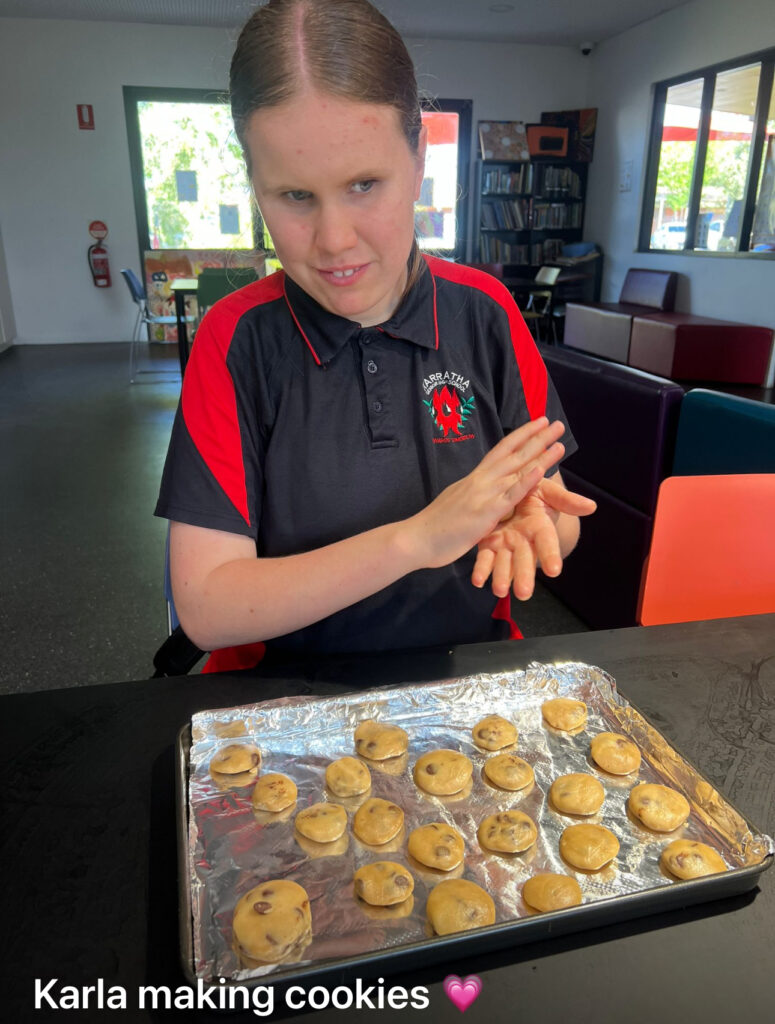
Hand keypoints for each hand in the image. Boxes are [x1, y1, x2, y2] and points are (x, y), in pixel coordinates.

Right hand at [406, 417, 566, 570]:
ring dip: (539, 454)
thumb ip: (471, 494)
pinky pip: (510, 495)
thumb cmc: (434, 526)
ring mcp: (484, 494)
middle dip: (536, 437)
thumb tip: (477, 490)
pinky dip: (526, 481)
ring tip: (559, 440)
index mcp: (474, 478)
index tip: (537, 422)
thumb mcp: (456, 501)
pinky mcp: (486, 513)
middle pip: (514, 454)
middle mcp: (481, 480)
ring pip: (516, 469)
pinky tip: (541, 470)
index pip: (501, 450)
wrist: (416, 538)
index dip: (521, 435)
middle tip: (557, 423)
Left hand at [471, 474, 596, 599]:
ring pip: (504, 563)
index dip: (551, 555)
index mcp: (540, 527)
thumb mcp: (548, 491)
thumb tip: (591, 506)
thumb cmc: (534, 491)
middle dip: (525, 576)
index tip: (554, 571)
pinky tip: (477, 581)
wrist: (512, 492)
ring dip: (502, 578)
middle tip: (524, 594)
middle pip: (525, 559)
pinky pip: (485, 558)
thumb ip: (565, 500)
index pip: (547, 542)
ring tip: (499, 591)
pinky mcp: (489, 544)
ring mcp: (507, 544)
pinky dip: (481, 570)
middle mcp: (524, 540)